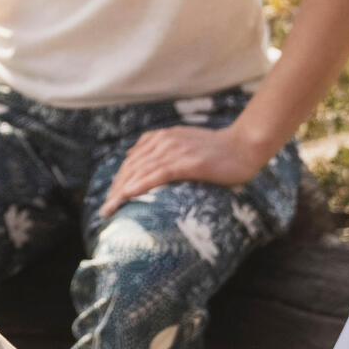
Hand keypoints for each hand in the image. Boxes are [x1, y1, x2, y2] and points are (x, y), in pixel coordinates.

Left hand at [100, 123, 270, 219]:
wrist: (244, 146)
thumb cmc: (217, 150)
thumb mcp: (185, 145)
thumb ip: (164, 151)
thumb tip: (140, 161)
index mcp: (161, 137)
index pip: (132, 161)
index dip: (118, 180)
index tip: (110, 199)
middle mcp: (164, 142)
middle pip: (131, 167)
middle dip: (115, 190)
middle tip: (104, 211)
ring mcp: (175, 151)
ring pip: (140, 171)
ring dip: (121, 192)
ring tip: (110, 209)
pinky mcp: (187, 162)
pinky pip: (158, 174)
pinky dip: (140, 184)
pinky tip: (128, 195)